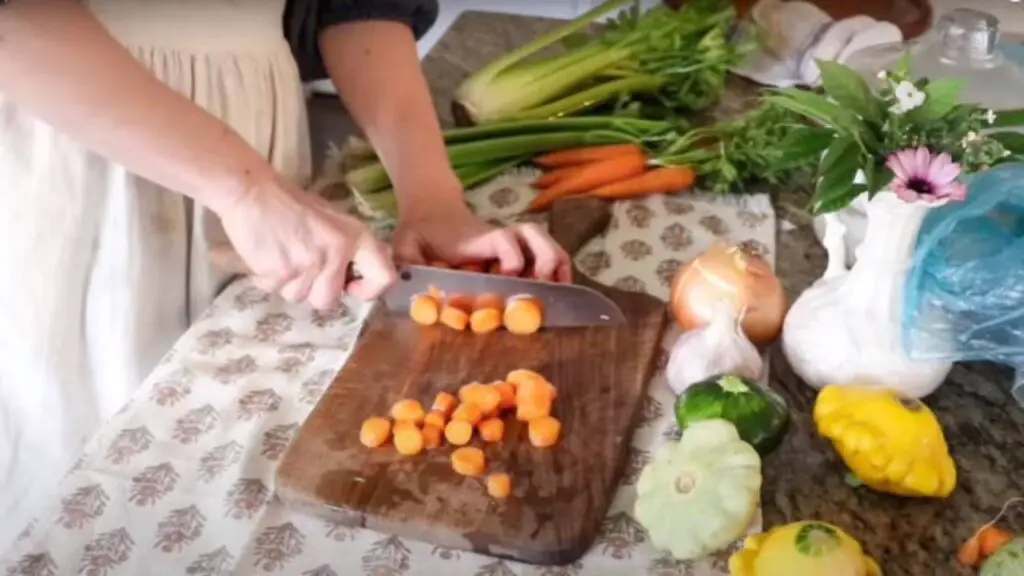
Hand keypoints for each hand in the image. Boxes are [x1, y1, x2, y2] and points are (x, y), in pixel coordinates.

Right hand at [217, 175, 395, 308]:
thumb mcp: (332, 222)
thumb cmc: (291, 206)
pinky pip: (274, 291)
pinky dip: (265, 279)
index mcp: (357, 237)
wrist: (252, 191)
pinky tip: (265, 255)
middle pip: (329, 300)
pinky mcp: (283, 271)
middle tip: (300, 269)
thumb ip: (346, 250)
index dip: (368, 290)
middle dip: (312, 292)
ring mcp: (310, 264)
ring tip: (280, 255)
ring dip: (286, 284)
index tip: (350, 287)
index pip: (385, 277)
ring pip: (298, 298)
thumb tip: (351, 281)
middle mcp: (338, 252)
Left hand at [393, 202, 572, 282]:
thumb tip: (406, 286)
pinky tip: (561, 286)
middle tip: (544, 283)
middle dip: (545, 257)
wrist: (431, 210)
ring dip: (557, 261)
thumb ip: (407, 264)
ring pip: (543, 241)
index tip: (509, 274)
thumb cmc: (420, 232)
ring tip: (562, 288)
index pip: (501, 239)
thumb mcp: (405, 246)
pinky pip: (544, 252)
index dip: (510, 255)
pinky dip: (558, 266)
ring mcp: (510, 243)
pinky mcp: (515, 250)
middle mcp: (497, 239)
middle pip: (532, 235)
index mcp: (474, 240)